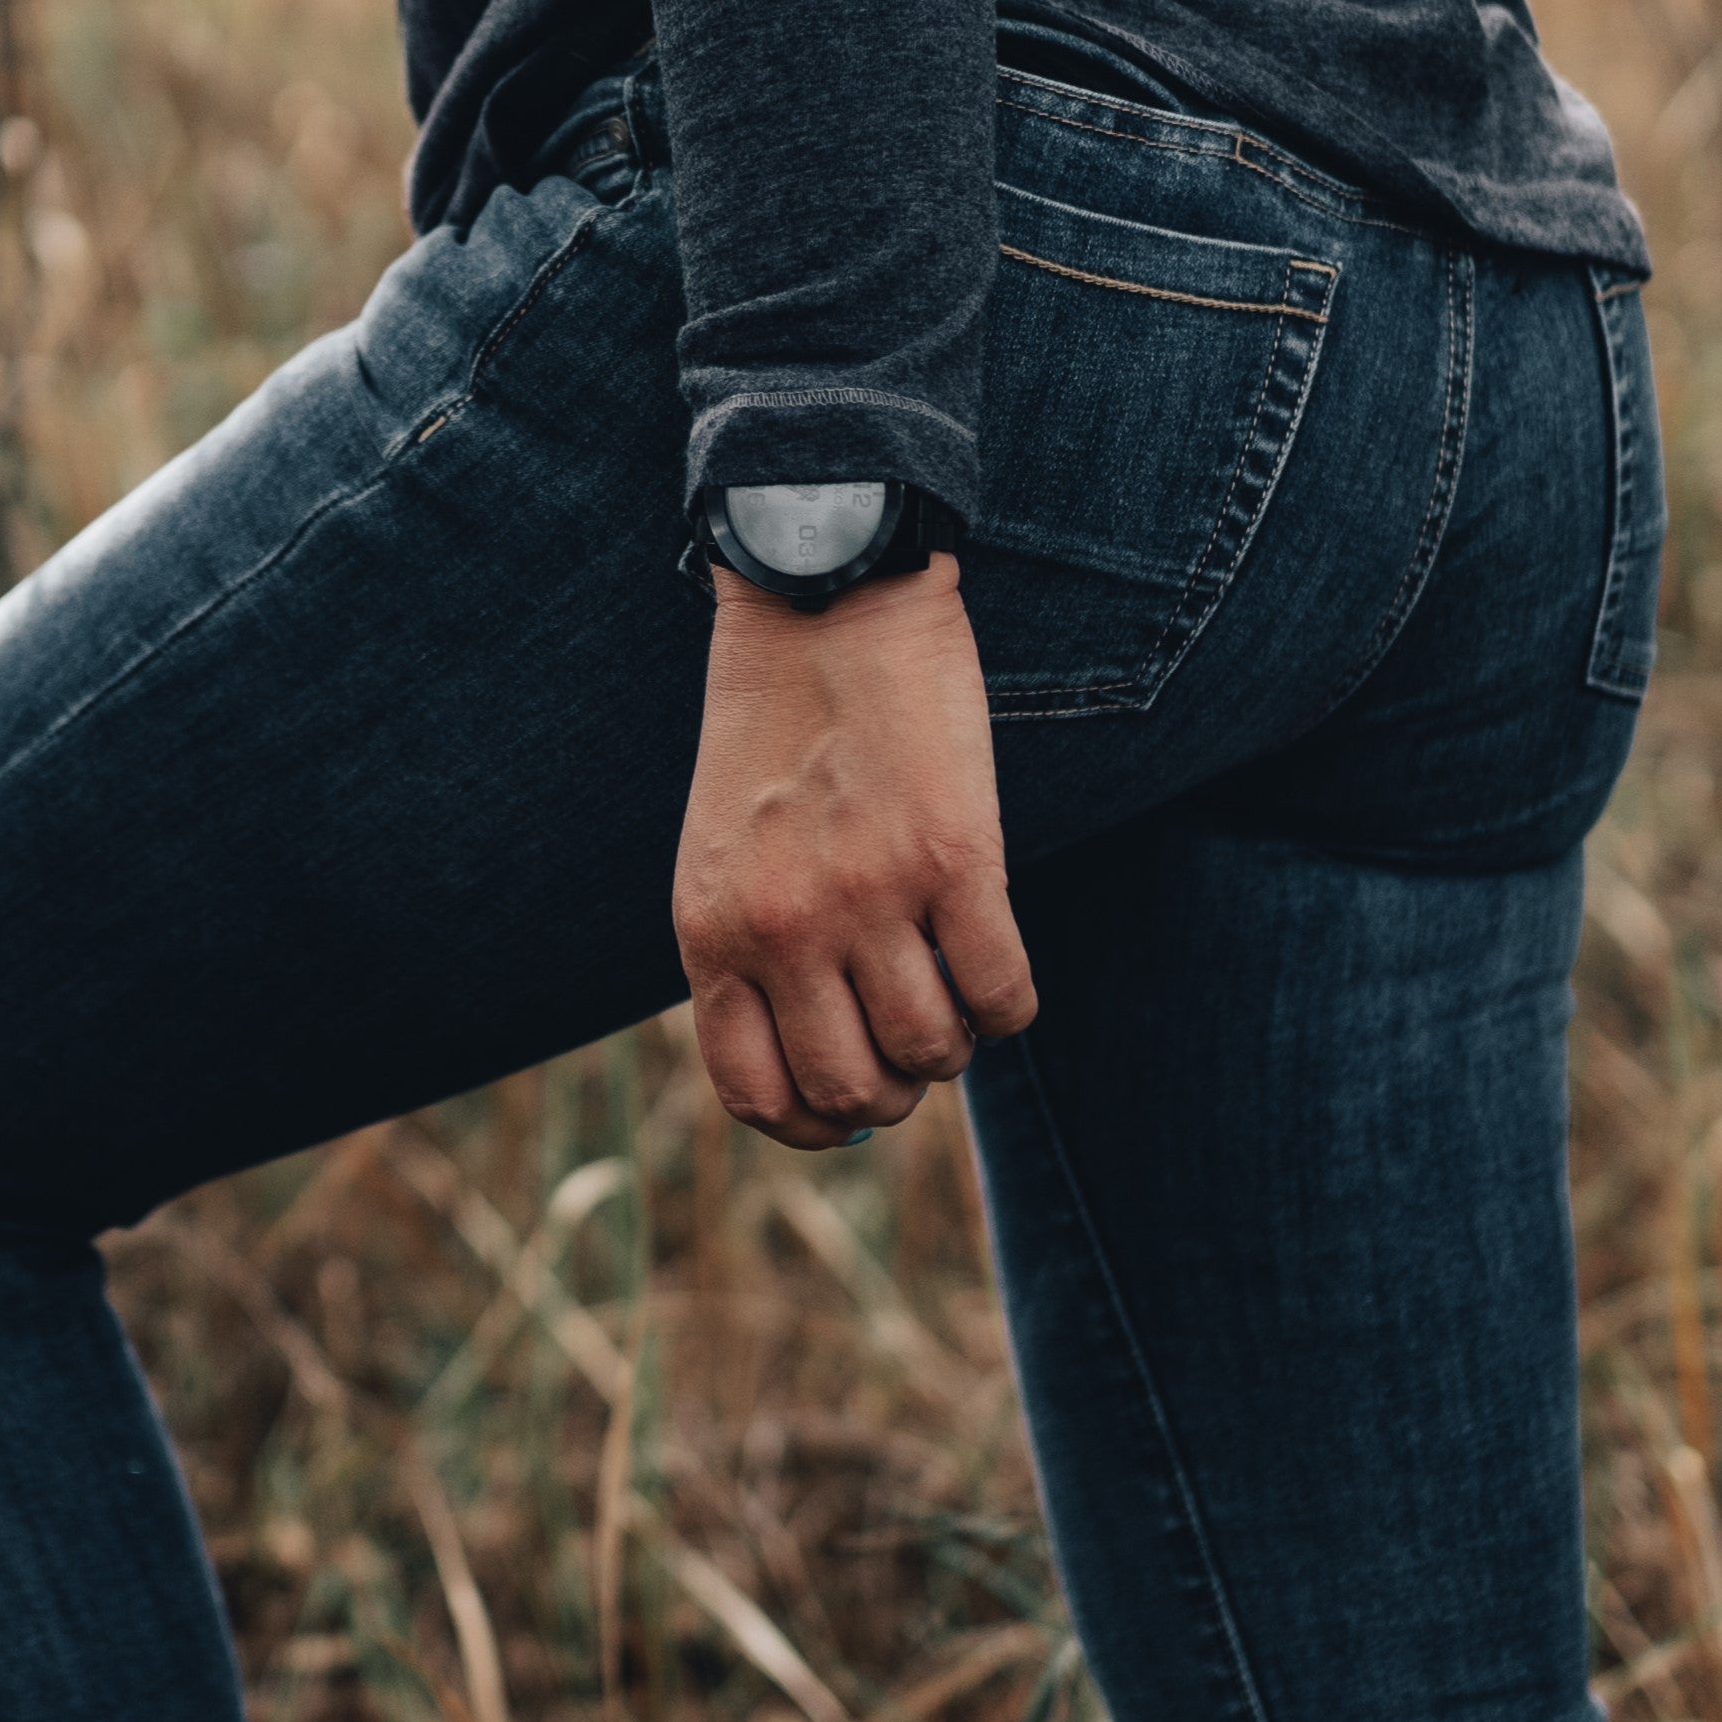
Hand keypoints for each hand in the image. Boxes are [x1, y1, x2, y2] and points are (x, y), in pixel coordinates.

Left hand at [675, 557, 1036, 1146]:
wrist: (825, 598)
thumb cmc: (780, 721)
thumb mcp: (726, 847)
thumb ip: (754, 945)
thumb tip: (831, 1060)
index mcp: (712, 932)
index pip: (754, 1094)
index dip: (811, 1123)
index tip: (847, 1101)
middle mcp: (784, 928)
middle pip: (851, 1090)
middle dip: (893, 1088)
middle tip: (912, 1036)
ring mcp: (870, 897)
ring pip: (933, 1051)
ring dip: (954, 1042)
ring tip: (954, 988)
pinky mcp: (955, 858)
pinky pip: (1002, 994)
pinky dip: (1009, 1004)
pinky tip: (998, 964)